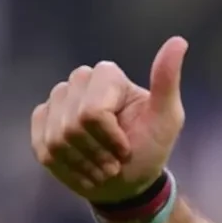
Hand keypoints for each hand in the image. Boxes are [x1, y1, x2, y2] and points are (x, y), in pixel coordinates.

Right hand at [31, 36, 187, 203]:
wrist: (129, 180)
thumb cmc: (150, 148)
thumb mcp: (167, 119)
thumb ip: (167, 82)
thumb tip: (179, 42)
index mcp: (107, 75)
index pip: (92, 113)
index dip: (110, 139)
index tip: (127, 149)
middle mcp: (79, 81)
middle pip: (73, 126)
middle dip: (97, 154)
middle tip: (114, 163)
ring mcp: (57, 100)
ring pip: (57, 140)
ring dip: (84, 164)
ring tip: (103, 168)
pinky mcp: (42, 120)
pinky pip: (43, 148)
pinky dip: (67, 168)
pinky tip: (85, 171)